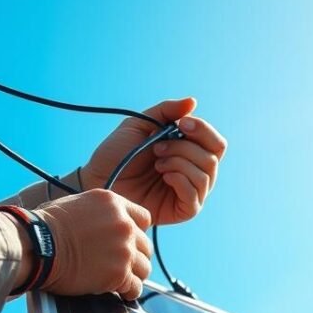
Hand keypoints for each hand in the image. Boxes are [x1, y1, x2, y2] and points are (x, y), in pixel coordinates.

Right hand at [35, 189, 153, 299]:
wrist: (36, 246)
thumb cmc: (45, 226)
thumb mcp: (76, 204)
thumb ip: (99, 213)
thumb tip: (104, 224)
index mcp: (114, 204)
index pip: (144, 219)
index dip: (137, 232)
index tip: (127, 242)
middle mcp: (124, 225)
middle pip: (145, 246)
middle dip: (135, 256)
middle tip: (122, 265)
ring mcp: (123, 250)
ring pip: (145, 268)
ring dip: (134, 275)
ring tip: (121, 280)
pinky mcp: (118, 274)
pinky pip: (135, 288)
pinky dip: (129, 292)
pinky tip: (120, 293)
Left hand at [81, 99, 227, 224]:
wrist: (97, 181)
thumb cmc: (116, 155)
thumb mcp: (139, 125)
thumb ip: (166, 111)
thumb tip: (193, 102)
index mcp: (189, 151)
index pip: (215, 142)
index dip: (203, 130)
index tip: (181, 124)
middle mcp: (195, 172)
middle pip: (213, 158)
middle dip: (185, 148)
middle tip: (157, 148)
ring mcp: (191, 192)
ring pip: (206, 175)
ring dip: (179, 162)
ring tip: (156, 163)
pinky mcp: (184, 210)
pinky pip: (195, 195)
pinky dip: (180, 180)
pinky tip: (163, 177)